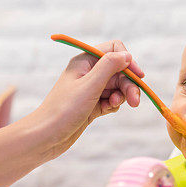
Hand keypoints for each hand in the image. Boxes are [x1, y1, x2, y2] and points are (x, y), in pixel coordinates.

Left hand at [28, 40, 144, 159]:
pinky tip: (106, 110)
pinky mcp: (92, 104)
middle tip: (134, 102)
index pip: (114, 50)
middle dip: (128, 85)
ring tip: (114, 106)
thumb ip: (109, 66)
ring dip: (121, 96)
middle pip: (119, 71)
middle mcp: (88, 72)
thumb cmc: (64, 109)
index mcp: (85, 61)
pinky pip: (111, 99)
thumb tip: (127, 54)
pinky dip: (112, 105)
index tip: (138, 76)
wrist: (46, 136)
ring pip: (117, 86)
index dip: (128, 61)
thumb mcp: (90, 85)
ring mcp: (90, 88)